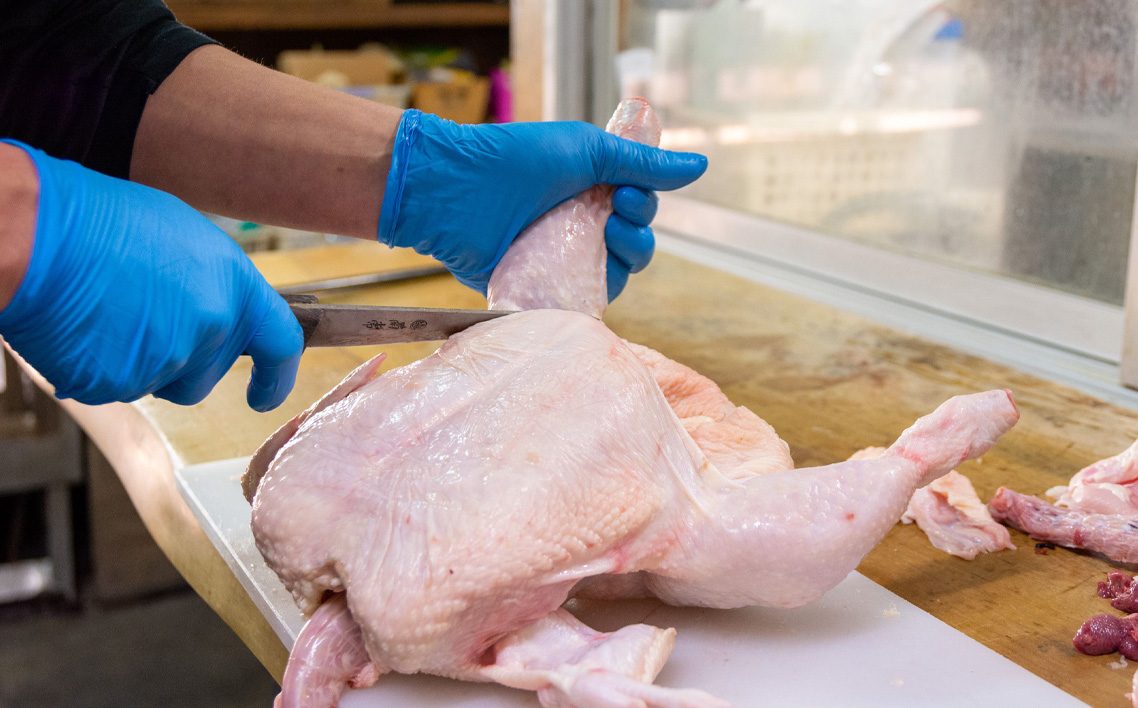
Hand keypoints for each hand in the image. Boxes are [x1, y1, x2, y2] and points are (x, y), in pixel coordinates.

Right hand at [0, 141, 301, 410]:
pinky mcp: (118, 384)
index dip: (277, 377)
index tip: (265, 395)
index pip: (280, 344)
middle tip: (146, 320)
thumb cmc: (104, 223)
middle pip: (208, 375)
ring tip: (111, 315)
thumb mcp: (185, 239)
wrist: (37, 236)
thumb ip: (215, 285)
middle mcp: (210, 329)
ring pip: (163, 383)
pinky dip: (105, 367)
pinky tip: (88, 330)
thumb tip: (222, 311)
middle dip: (186, 362)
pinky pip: (118, 388)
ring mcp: (165, 361)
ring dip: (145, 363)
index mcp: (233, 288)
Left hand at [378, 111, 706, 294]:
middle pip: (635, 247)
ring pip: (616, 276)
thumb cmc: (517, 160)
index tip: (628, 191)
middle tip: (616, 213)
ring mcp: (560, 260)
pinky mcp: (540, 289)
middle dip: (639, 232)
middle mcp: (578, 228)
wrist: (457, 189)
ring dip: (625, 259)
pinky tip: (590, 277)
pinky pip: (581, 301)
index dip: (644, 205)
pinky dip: (594, 293)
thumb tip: (699, 166)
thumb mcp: (588, 150)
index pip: (639, 210)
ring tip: (606, 238)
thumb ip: (643, 163)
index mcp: (591, 192)